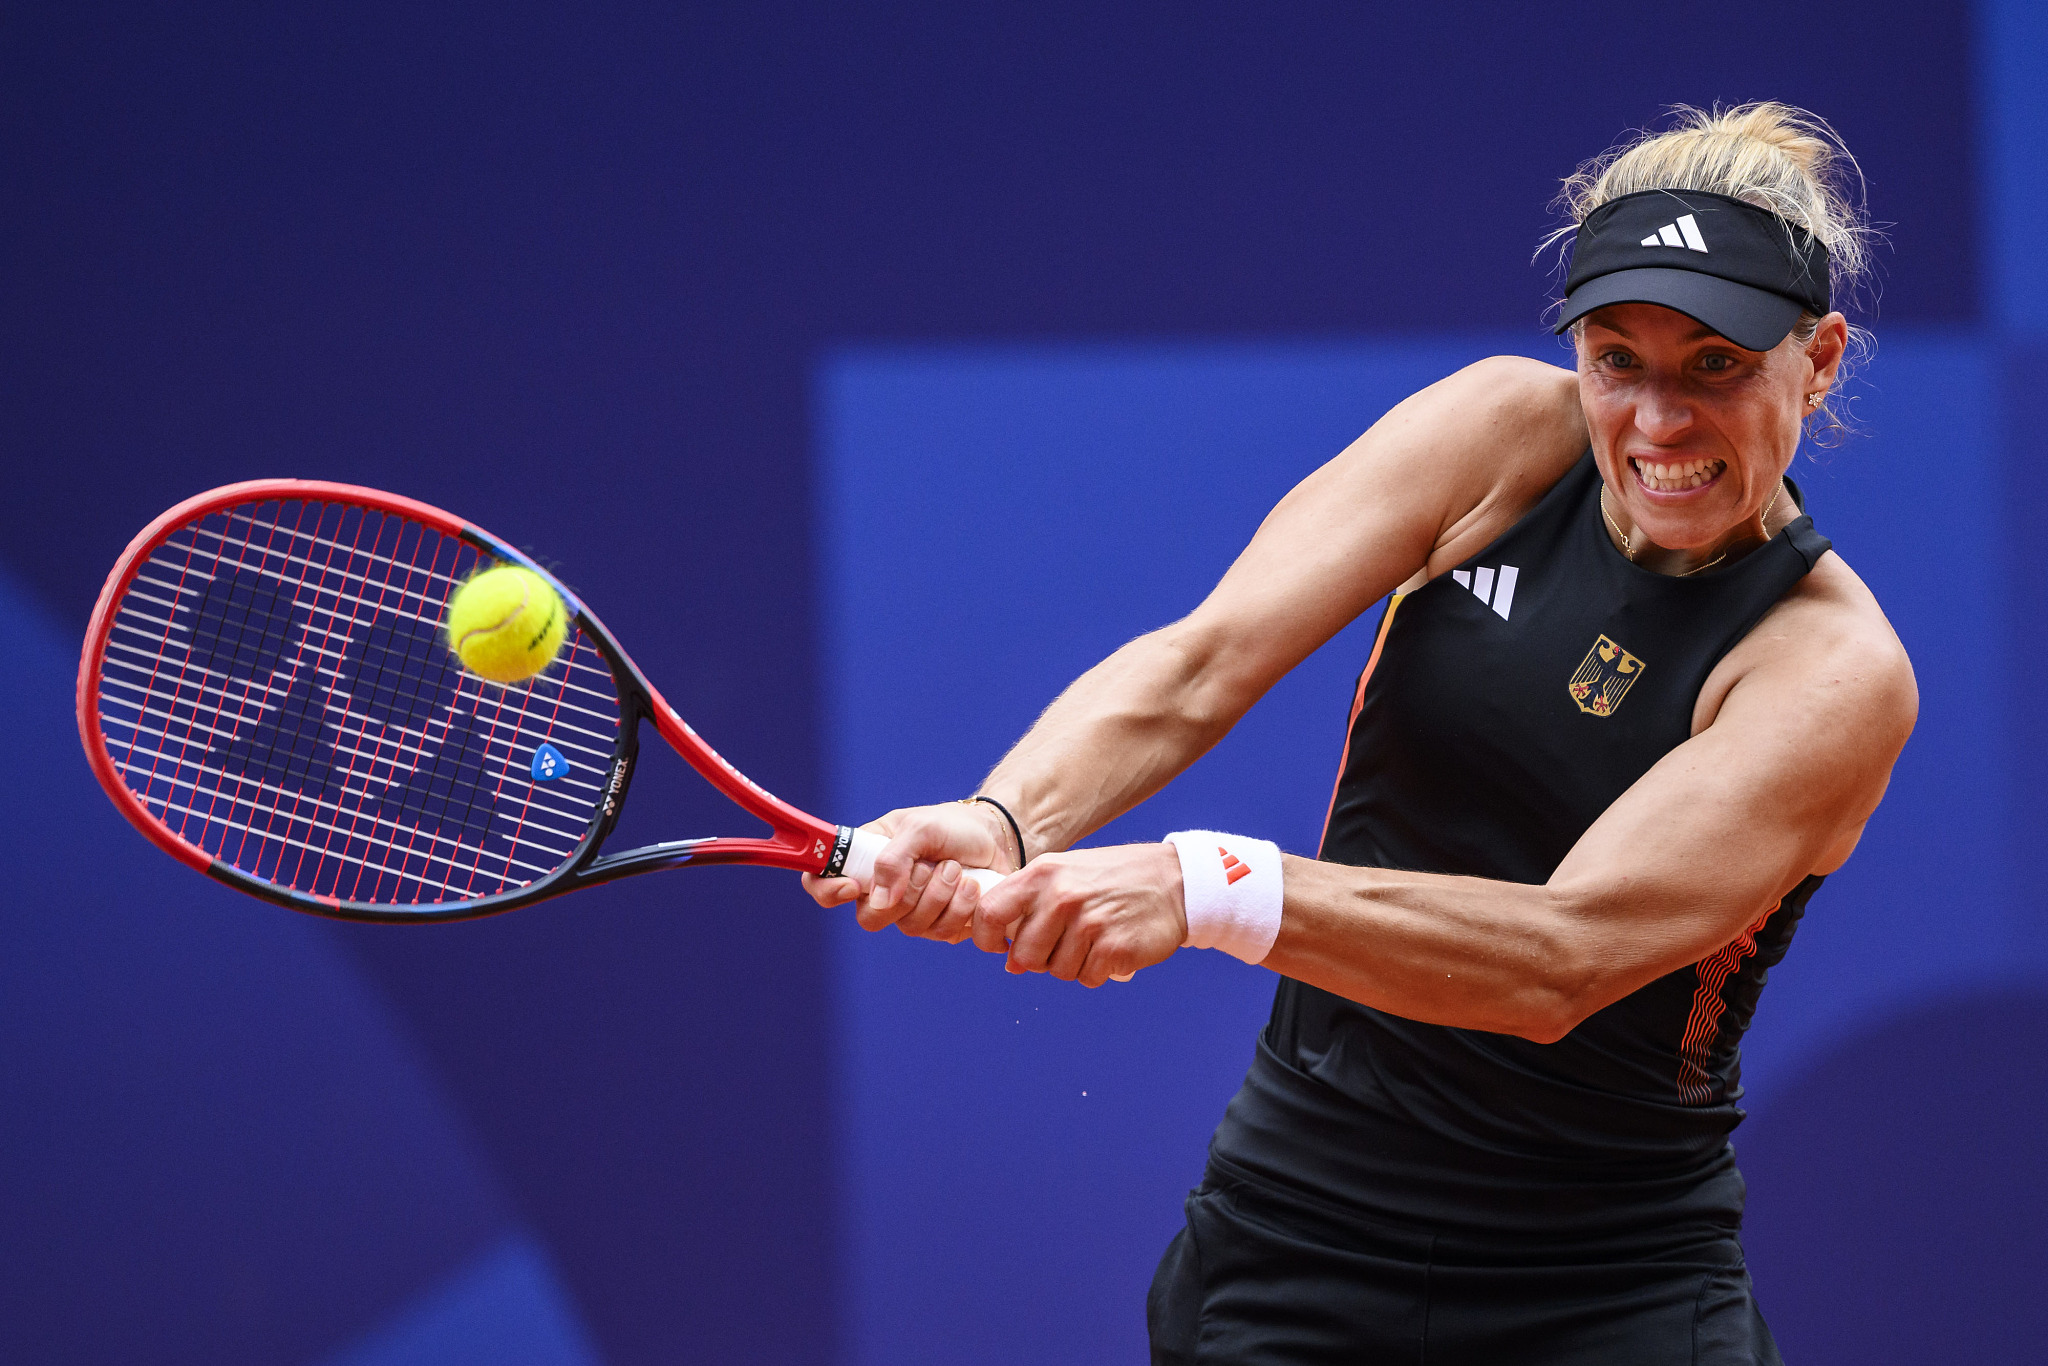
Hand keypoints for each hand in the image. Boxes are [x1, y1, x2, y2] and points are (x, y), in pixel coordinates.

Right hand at [799, 800, 1014, 942]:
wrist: (996, 838)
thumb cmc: (952, 826)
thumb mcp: (921, 828)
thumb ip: (894, 859)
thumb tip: (880, 901)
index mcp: (866, 861)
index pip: (823, 885)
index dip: (828, 892)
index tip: (853, 887)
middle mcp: (883, 892)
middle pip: (871, 919)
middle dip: (908, 894)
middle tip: (931, 867)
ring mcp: (912, 913)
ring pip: (912, 927)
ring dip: (941, 896)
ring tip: (958, 870)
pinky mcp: (942, 926)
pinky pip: (943, 934)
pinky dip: (962, 908)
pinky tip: (972, 888)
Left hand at [970, 842, 1187, 986]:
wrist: (1174, 882)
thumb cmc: (1114, 879)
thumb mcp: (1066, 874)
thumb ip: (1032, 908)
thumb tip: (1009, 961)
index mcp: (1043, 874)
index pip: (990, 912)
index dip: (986, 937)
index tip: (999, 948)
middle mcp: (1062, 897)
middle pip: (1025, 955)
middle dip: (1041, 959)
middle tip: (1066, 944)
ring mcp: (1089, 924)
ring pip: (1058, 972)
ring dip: (1074, 965)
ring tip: (1094, 941)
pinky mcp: (1114, 949)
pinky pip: (1088, 978)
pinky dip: (1098, 971)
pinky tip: (1111, 948)